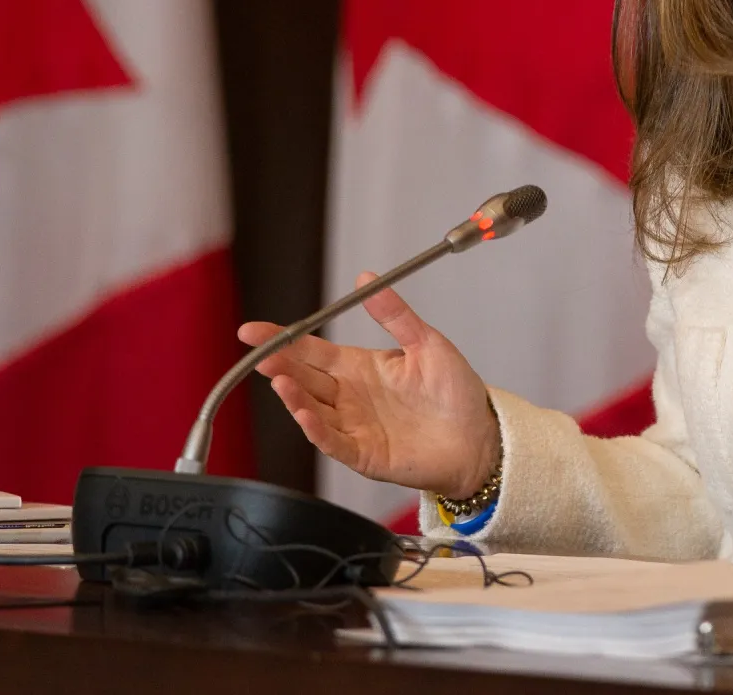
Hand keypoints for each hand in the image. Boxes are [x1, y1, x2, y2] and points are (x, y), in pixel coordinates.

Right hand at [237, 273, 501, 498]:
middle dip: (280, 366)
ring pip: (313, 410)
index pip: (311, 350)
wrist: (479, 436)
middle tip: (262, 355)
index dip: (282, 340)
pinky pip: (333, 442)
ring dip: (294, 397)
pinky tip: (305, 415)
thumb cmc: (456, 392)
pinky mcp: (364, 454)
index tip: (253, 331)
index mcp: (360, 367)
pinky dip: (317, 429)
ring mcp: (354, 427)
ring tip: (281, 380)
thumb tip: (366, 278)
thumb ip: (395, 314)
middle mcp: (350, 397)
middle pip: (305, 378)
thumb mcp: (426, 343)